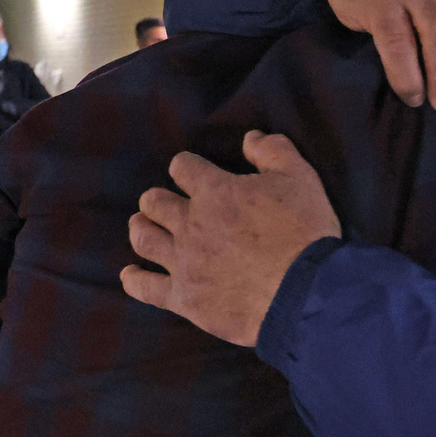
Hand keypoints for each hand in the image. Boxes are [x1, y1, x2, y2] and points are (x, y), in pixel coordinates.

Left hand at [121, 131, 340, 345]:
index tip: (193, 173)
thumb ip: (273, 151)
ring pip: (144, 237)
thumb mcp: (300, 178)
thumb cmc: (305, 233)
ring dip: (141, 228)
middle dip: (157, 199)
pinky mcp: (184, 298)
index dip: (187, 167)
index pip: (183, 167)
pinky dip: (134, 279)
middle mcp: (191, 223)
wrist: (305, 294)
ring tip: (144, 227)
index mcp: (215, 191)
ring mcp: (184, 262)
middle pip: (154, 202)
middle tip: (165, 205)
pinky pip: (146, 287)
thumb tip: (251, 137)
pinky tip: (130, 274)